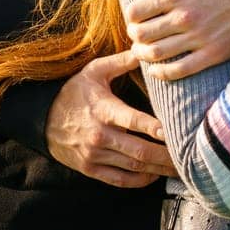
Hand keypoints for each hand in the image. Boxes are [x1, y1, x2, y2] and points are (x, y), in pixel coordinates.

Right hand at [46, 51, 178, 187]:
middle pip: (139, 151)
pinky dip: (139, 181)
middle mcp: (100, 136)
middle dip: (166, 156)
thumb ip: (121, 62)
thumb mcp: (94, 71)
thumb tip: (146, 48)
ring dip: (158, 170)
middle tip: (188, 157)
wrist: (41, 119)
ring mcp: (94, 155)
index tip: (175, 131)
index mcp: (104, 110)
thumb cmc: (73, 92)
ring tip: (180, 169)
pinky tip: (154, 176)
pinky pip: (119, 180)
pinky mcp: (90, 169)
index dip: (155, 128)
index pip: (134, 121)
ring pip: (133, 167)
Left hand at [124, 0, 229, 81]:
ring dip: (143, 54)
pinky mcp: (212, 54)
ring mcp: (198, 37)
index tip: (135, 17)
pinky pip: (178, 70)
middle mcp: (185, 16)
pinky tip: (157, 69)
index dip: (131, 15)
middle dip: (134, 35)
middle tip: (137, 35)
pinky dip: (161, 73)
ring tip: (143, 51)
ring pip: (156, 53)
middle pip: (142, 34)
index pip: (135, 11)